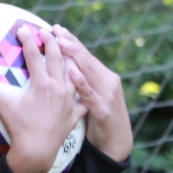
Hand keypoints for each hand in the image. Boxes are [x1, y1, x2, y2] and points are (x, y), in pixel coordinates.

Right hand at [0, 24, 85, 172]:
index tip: (23, 29)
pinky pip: (82, 98)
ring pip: (74, 74)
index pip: (34, 56)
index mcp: (42, 84)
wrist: (37, 152)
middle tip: (47, 31)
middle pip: (57, 59)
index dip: (28, 40)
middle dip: (52, 42)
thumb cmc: (19, 129)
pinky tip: (84, 87)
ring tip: (69, 51)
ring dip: (71, 60)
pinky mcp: (74, 114)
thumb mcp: (3, 107)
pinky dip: (83, 90)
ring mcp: (69, 101)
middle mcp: (58, 88)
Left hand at [48, 26, 131, 162]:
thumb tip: (62, 66)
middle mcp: (107, 81)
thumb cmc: (99, 118)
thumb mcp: (91, 96)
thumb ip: (81, 81)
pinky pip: (90, 94)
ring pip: (89, 71)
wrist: (116, 143)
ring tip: (62, 43)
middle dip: (71, 43)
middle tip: (56, 30)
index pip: (85, 55)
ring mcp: (107, 95)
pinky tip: (72, 73)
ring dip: (75, 56)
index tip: (57, 28)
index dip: (71, 41)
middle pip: (86, 59)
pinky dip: (81, 83)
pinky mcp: (103, 110)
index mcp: (103, 76)